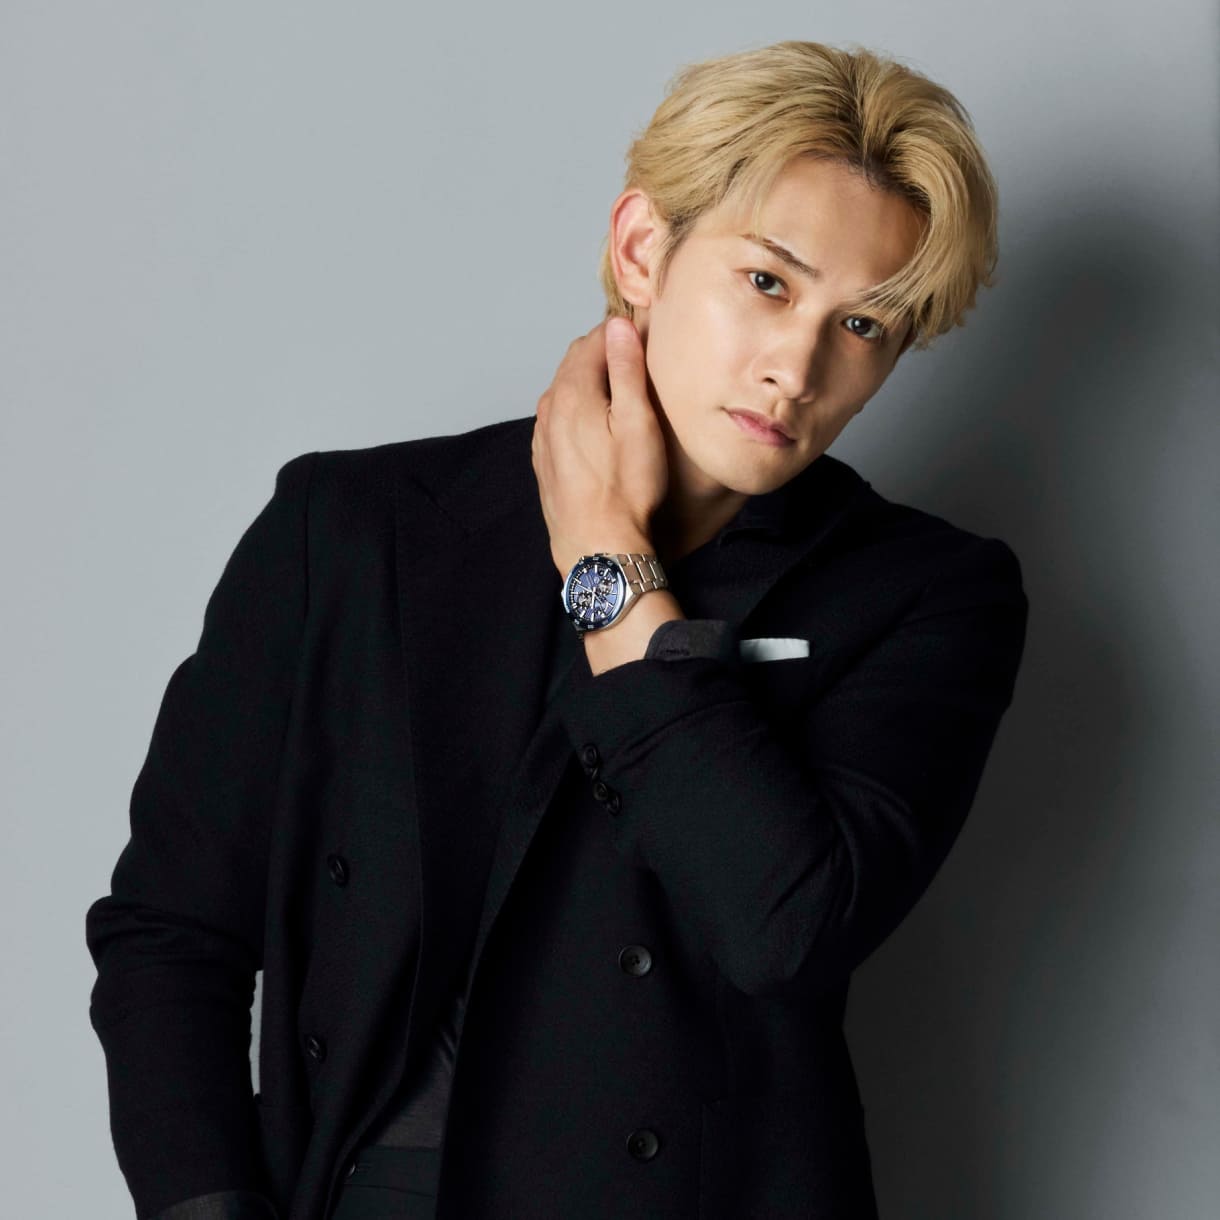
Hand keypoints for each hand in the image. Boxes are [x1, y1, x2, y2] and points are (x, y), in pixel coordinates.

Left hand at [532, 317, 668, 574]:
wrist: (597, 545)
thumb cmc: (626, 488)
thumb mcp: (637, 422)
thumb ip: (626, 369)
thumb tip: (619, 325)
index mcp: (571, 391)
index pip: (595, 340)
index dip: (622, 333)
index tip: (647, 337)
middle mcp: (549, 408)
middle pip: (576, 362)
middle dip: (605, 353)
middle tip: (638, 359)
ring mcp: (542, 435)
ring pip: (566, 390)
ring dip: (591, 382)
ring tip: (622, 391)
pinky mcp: (544, 458)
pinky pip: (559, 418)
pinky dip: (578, 409)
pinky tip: (599, 425)